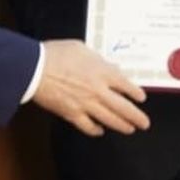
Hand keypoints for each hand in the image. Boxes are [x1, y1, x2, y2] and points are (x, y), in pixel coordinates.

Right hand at [33, 40, 150, 135]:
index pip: (126, 86)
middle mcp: (98, 91)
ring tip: (130, 129)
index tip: (141, 98)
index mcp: (103, 72)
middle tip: (144, 123)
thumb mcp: (82, 48)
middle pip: (123, 108)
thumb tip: (111, 67)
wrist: (35, 68)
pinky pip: (87, 126)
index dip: (136, 93)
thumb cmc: (57, 54)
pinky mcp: (72, 114)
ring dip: (122, 126)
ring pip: (109, 120)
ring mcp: (86, 105)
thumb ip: (99, 60)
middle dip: (136, 117)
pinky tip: (100, 131)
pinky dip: (95, 130)